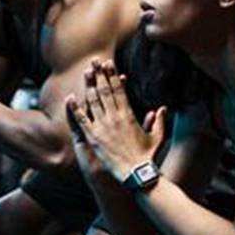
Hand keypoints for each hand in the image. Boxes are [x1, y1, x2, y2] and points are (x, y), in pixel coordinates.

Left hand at [64, 59, 165, 182]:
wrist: (136, 173)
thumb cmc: (147, 156)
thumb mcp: (157, 137)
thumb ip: (159, 121)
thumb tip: (162, 109)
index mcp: (129, 115)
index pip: (119, 90)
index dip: (112, 76)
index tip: (108, 64)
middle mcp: (115, 117)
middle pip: (105, 91)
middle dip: (99, 74)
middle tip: (94, 61)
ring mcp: (103, 127)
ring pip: (93, 101)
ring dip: (89, 85)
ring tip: (86, 73)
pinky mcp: (94, 138)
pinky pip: (82, 120)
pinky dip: (76, 108)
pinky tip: (71, 97)